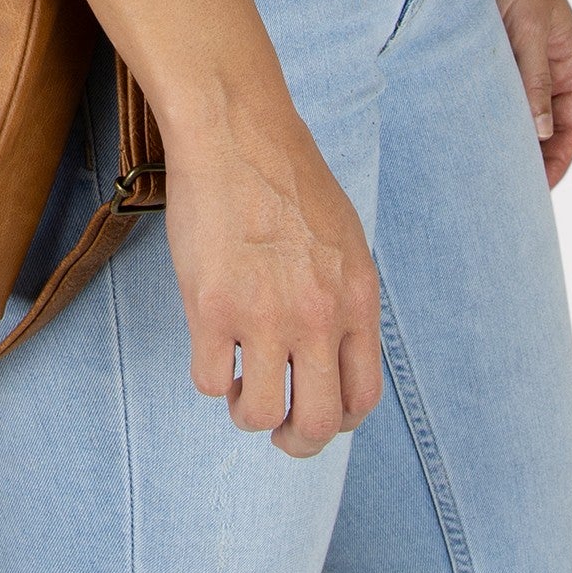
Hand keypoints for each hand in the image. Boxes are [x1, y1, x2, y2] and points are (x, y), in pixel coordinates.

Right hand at [162, 95, 382, 458]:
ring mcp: (264, 315)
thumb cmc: (284, 175)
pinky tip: (210, 347)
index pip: (362, 398)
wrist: (236, 131)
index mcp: (356, 299)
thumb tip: (331, 349)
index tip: (314, 411)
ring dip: (246, 410)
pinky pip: (209, 379)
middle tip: (277, 431)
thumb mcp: (342, 239)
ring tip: (236, 384)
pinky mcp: (212, 307)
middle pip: (318, 423)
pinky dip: (210, 375)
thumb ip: (342, 296)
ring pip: (260, 413)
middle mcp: (318, 317)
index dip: (338, 420)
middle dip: (296, 441)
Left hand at [474, 0, 571, 187]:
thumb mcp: (526, 25)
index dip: (558, 160)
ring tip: (480, 164)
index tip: (535, 190)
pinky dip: (481, 107)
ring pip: (515, 106)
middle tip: (504, 189)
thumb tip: (539, 131)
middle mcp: (546, 60)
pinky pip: (490, 85)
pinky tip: (461, 123)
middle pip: (545, 123)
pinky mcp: (487, 43)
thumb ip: (532, 77)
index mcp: (569, 58)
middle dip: (530, 155)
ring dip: (503, 132)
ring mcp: (516, 52)